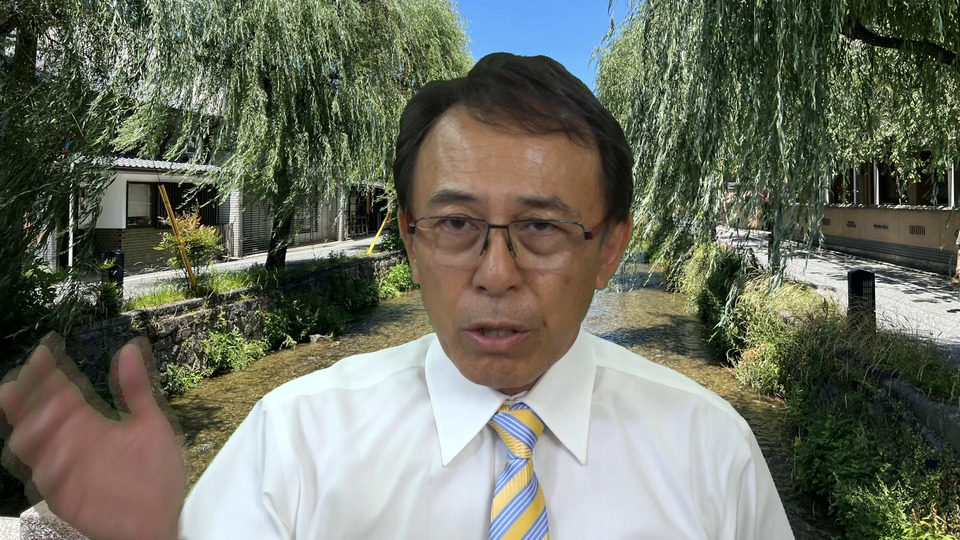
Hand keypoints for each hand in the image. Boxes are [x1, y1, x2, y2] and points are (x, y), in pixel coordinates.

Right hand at [0, 335, 184, 539]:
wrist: (159, 520)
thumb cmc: (156, 475)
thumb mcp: (151, 424)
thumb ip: (137, 388)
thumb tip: (131, 348)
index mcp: (88, 422)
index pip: (59, 390)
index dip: (49, 370)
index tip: (46, 348)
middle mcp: (70, 441)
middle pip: (36, 412)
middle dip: (29, 394)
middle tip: (33, 376)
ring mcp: (65, 467)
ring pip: (31, 442)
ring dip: (33, 425)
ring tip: (50, 410)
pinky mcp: (64, 494)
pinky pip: (45, 477)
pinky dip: (47, 463)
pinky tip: (58, 450)